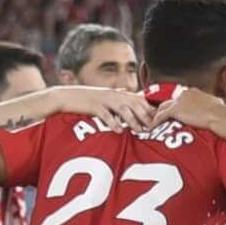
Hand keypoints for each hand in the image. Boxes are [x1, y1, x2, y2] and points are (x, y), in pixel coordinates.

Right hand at [51, 83, 165, 134]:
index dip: (149, 109)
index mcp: (118, 93)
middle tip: (152, 128)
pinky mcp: (94, 106)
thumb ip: (119, 105)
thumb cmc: (88, 102)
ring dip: (132, 120)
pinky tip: (119, 131)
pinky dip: (113, 123)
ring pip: (122, 109)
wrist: (67, 96)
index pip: (138, 99)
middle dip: (145, 115)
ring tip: (139, 131)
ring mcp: (104, 100)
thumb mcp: (106, 100)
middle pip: (134, 104)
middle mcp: (113, 95)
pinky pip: (105, 114)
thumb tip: (134, 113)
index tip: (158, 120)